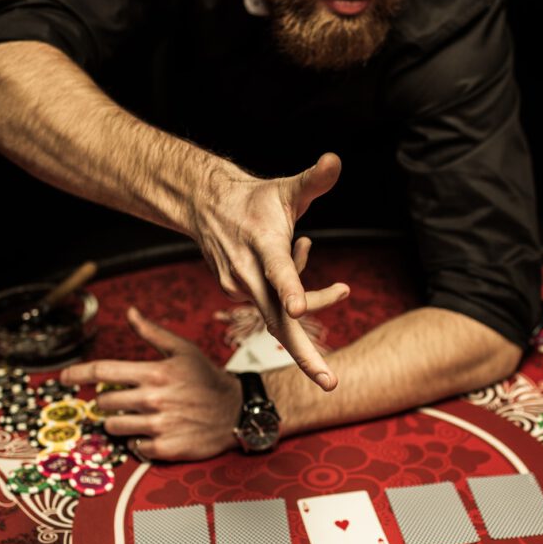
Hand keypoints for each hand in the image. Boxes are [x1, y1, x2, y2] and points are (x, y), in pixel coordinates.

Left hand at [61, 307, 240, 461]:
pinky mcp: (166, 448)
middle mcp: (154, 399)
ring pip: (114, 427)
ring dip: (119, 423)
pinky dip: (139, 441)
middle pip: (104, 403)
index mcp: (155, 372)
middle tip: (126, 400)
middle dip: (108, 401)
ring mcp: (160, 425)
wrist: (237, 412)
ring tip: (139, 416)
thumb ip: (152, 332)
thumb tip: (129, 312)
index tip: (63, 378)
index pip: (104, 372)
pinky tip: (154, 432)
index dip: (77, 374)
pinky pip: (134, 447)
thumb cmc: (208, 379)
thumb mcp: (183, 350)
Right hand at [190, 151, 348, 389]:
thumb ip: (314, 179)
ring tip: (317, 259)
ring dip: (307, 294)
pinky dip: (293, 290)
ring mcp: (241, 289)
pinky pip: (276, 304)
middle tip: (330, 383)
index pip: (279, 272)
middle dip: (305, 355)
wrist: (207, 206)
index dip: (291, 290)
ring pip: (283, 311)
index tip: (298, 309)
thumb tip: (335, 160)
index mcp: (264, 246)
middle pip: (279, 322)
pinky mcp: (239, 295)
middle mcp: (249, 274)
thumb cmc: (255, 199)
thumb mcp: (287, 188)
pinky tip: (294, 254)